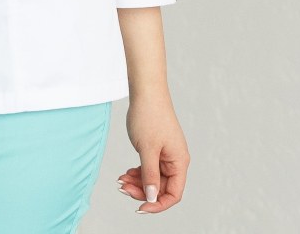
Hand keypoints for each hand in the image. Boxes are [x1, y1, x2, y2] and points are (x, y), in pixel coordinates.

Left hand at [117, 90, 189, 213]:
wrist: (145, 91)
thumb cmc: (149, 115)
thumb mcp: (147, 149)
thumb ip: (150, 175)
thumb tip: (152, 197)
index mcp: (179, 161)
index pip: (173, 194)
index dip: (158, 204)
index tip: (140, 207)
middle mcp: (175, 160)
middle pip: (161, 187)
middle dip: (142, 191)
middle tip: (123, 188)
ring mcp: (166, 154)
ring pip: (153, 178)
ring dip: (137, 182)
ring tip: (121, 181)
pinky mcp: (156, 148)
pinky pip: (149, 167)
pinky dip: (137, 172)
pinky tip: (126, 173)